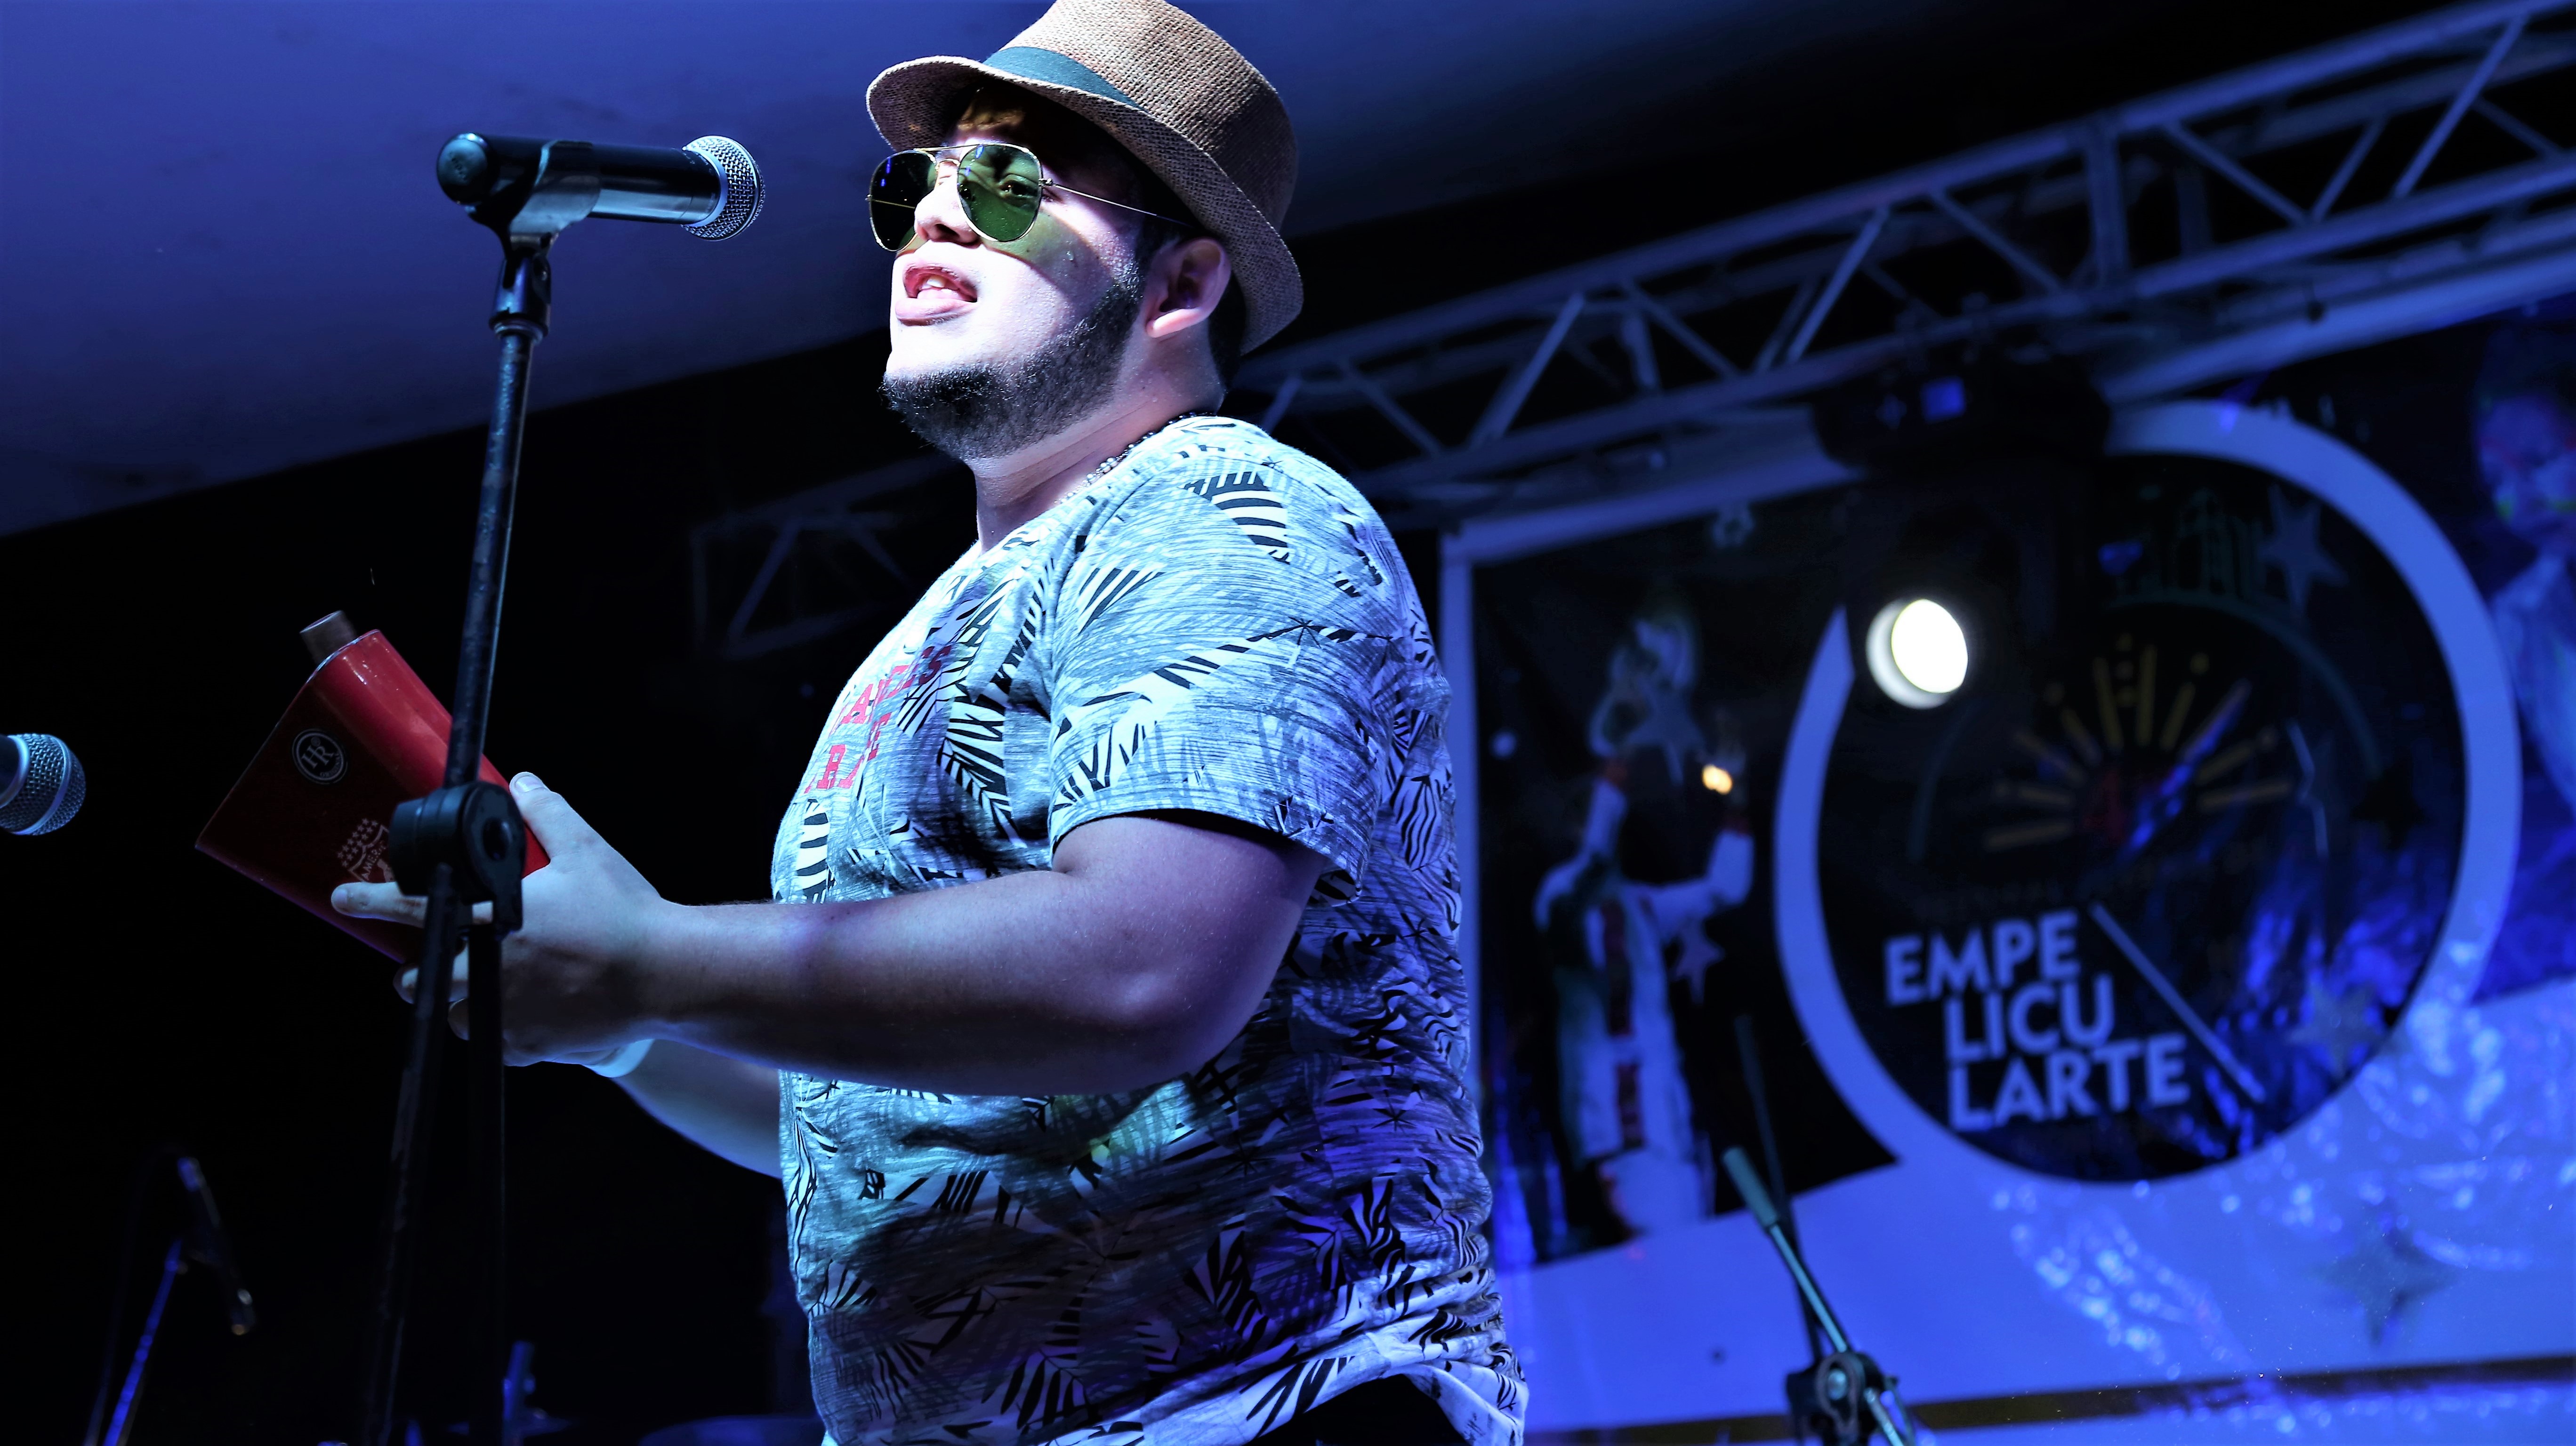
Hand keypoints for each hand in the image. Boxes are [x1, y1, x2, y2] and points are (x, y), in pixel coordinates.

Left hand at [334, 773, 678, 1064]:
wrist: (664, 975)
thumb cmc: (624, 913)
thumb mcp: (588, 851)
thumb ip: (548, 815)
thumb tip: (524, 783)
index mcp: (491, 919)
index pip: (415, 905)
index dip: (371, 899)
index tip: (342, 897)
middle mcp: (485, 970)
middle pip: (417, 977)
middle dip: (420, 966)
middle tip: (441, 952)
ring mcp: (502, 1013)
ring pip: (451, 1013)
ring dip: (457, 999)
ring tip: (485, 985)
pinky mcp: (526, 1044)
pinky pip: (489, 1041)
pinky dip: (495, 1028)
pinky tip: (521, 1011)